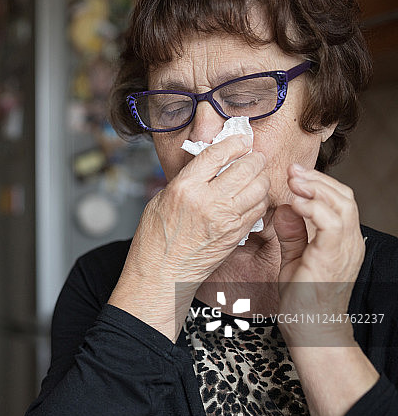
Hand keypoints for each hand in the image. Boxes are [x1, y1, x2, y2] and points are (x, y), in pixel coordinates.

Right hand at [109, 134, 269, 340]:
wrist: (161, 275)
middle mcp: (208, 201)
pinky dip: (260, 199)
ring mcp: (225, 220)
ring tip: (255, 176)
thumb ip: (187, 180)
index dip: (234, 142)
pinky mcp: (236, 235)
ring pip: (259, 188)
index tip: (241, 139)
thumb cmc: (155, 240)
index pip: (217, 154)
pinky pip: (259, 209)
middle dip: (253, 158)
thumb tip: (209, 165)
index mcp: (185, 188)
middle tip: (253, 156)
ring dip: (261, 178)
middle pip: (246, 168)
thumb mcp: (161, 200)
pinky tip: (253, 197)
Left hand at [273, 163, 364, 344]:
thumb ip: (292, 234)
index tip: (294, 174)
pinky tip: (296, 204)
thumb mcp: (294, 259)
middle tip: (293, 170)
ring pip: (342, 205)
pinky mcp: (333, 257)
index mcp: (342, 241)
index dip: (318, 184)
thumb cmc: (303, 299)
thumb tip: (284, 208)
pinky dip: (314, 209)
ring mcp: (345, 250)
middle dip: (317, 180)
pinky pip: (331, 224)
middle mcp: (349, 242)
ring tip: (294, 181)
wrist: (312, 329)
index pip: (339, 202)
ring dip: (316, 189)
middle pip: (344, 197)